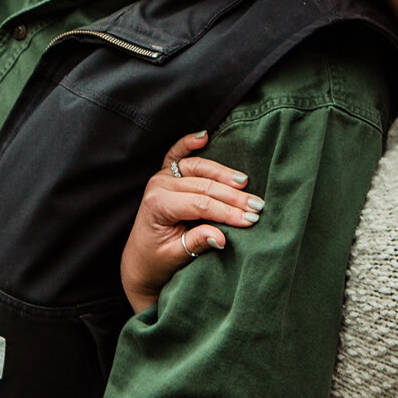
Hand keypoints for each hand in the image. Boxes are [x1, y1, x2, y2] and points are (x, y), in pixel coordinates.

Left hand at [120, 132, 265, 311]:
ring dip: (223, 174)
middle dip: (234, 197)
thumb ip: (196, 243)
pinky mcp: (165, 174)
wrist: (139, 261)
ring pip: (198, 168)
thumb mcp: (176, 256)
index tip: (251, 219)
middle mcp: (158, 186)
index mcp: (158, 205)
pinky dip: (189, 143)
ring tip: (245, 182)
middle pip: (204, 186)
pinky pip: (177, 154)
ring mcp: (161, 177)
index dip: (228, 211)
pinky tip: (204, 136)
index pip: (201, 204)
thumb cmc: (157, 261)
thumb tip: (221, 237)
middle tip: (258, 205)